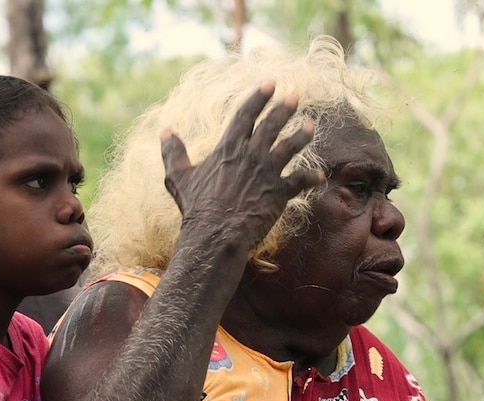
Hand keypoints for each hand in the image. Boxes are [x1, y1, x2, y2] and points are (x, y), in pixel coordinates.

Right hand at [160, 82, 323, 250]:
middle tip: (294, 96)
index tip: (270, 83)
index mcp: (228, 148)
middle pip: (271, 125)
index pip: (246, 114)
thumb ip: (173, 153)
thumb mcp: (178, 177)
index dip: (259, 97)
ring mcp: (267, 172)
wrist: (215, 233)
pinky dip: (311, 177)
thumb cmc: (196, 207)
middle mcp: (251, 155)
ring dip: (301, 135)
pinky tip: (319, 176)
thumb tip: (165, 132)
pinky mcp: (279, 192)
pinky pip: (300, 180)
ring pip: (290, 146)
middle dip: (284, 108)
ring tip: (309, 126)